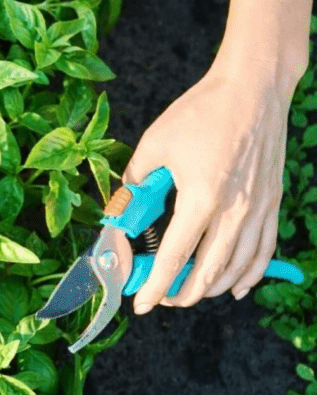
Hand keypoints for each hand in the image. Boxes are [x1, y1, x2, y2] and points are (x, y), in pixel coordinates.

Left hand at [123, 59, 289, 314]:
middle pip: (209, 271)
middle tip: (162, 300)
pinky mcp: (272, 203)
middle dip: (182, 294)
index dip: (156, 285)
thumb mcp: (154, 144)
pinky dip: (250, 274)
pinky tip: (236, 286)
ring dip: (212, 288)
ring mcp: (259, 209)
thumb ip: (136, 181)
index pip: (176, 256)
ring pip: (238, 267)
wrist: (253, 89)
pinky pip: (264, 251)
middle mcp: (235, 210)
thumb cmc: (202, 112)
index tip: (142, 304)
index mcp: (202, 197)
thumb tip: (122, 209)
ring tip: (190, 293)